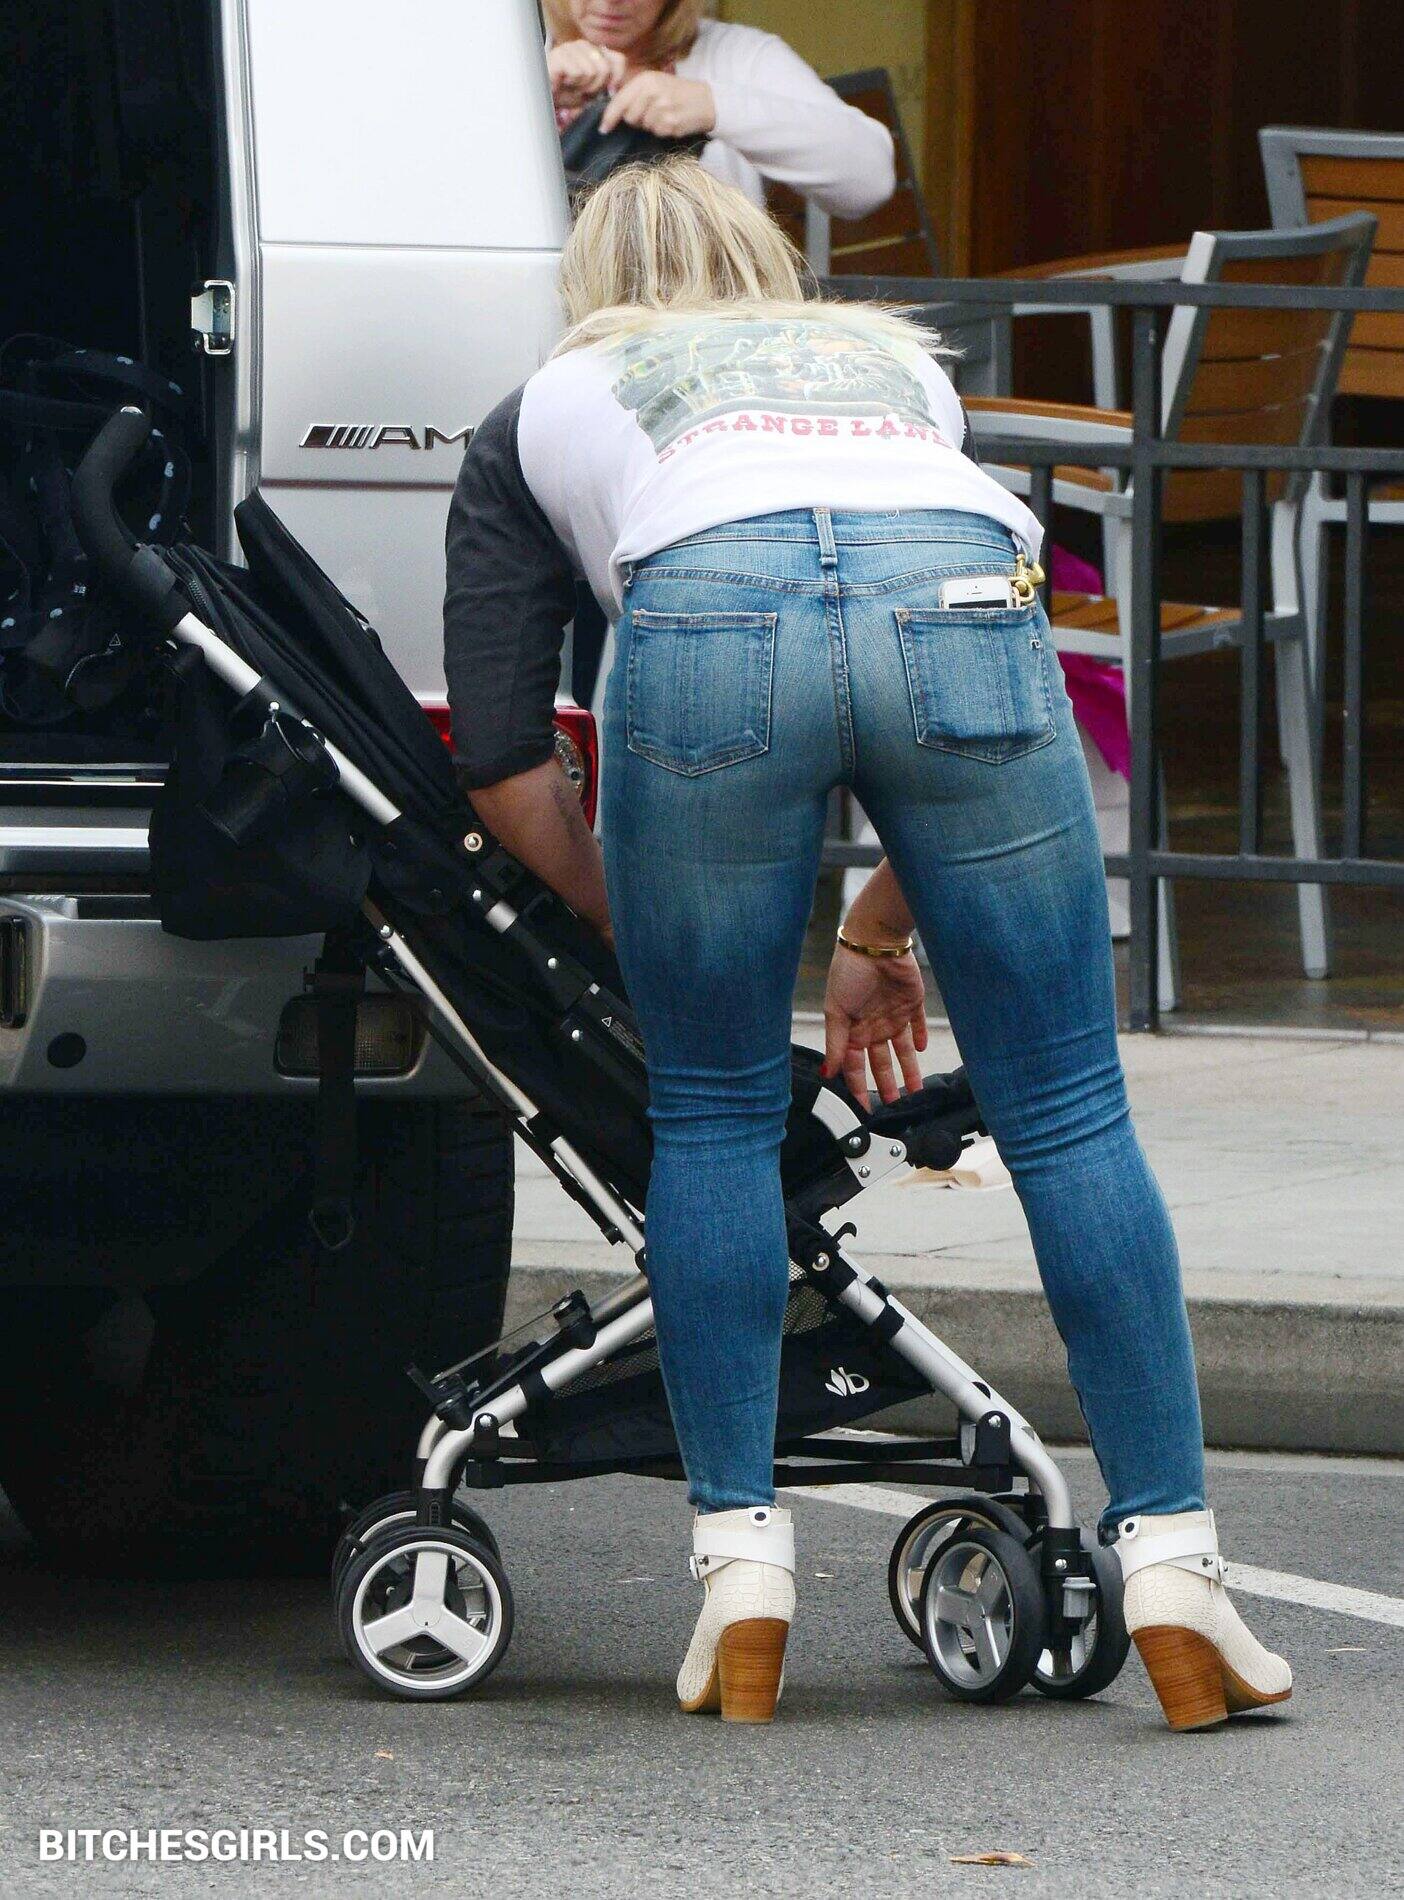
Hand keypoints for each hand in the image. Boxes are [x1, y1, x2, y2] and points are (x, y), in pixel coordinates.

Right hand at [548, 38, 626, 110]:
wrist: (544, 97)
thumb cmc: (566, 94)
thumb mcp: (592, 91)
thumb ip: (606, 84)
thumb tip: (615, 86)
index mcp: (594, 51)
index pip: (619, 60)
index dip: (616, 78)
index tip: (606, 90)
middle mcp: (584, 45)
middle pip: (605, 69)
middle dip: (595, 87)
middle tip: (581, 89)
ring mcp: (571, 48)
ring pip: (592, 71)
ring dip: (581, 86)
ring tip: (570, 85)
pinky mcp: (560, 55)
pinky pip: (578, 73)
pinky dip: (572, 83)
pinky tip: (562, 82)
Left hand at [598, 71, 715, 139]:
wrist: (705, 101)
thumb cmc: (677, 92)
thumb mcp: (655, 82)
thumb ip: (634, 91)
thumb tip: (611, 105)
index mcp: (646, 80)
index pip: (620, 101)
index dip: (610, 116)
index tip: (603, 128)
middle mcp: (652, 92)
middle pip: (629, 117)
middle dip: (635, 119)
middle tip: (650, 112)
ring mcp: (661, 109)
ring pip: (642, 126)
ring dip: (649, 125)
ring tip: (663, 114)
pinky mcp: (670, 124)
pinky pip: (655, 133)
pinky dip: (660, 130)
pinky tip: (670, 121)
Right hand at [822, 945, 927, 1107]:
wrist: (874, 942)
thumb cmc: (849, 972)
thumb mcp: (836, 1011)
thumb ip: (836, 1044)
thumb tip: (828, 1072)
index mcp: (852, 1029)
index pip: (854, 1065)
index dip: (858, 1086)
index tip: (864, 1107)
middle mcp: (872, 1024)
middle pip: (880, 1061)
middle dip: (886, 1082)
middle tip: (893, 1103)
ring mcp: (893, 1014)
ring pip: (902, 1049)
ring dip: (908, 1068)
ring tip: (915, 1088)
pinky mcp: (912, 1001)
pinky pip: (917, 1024)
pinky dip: (919, 1036)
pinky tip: (921, 1048)